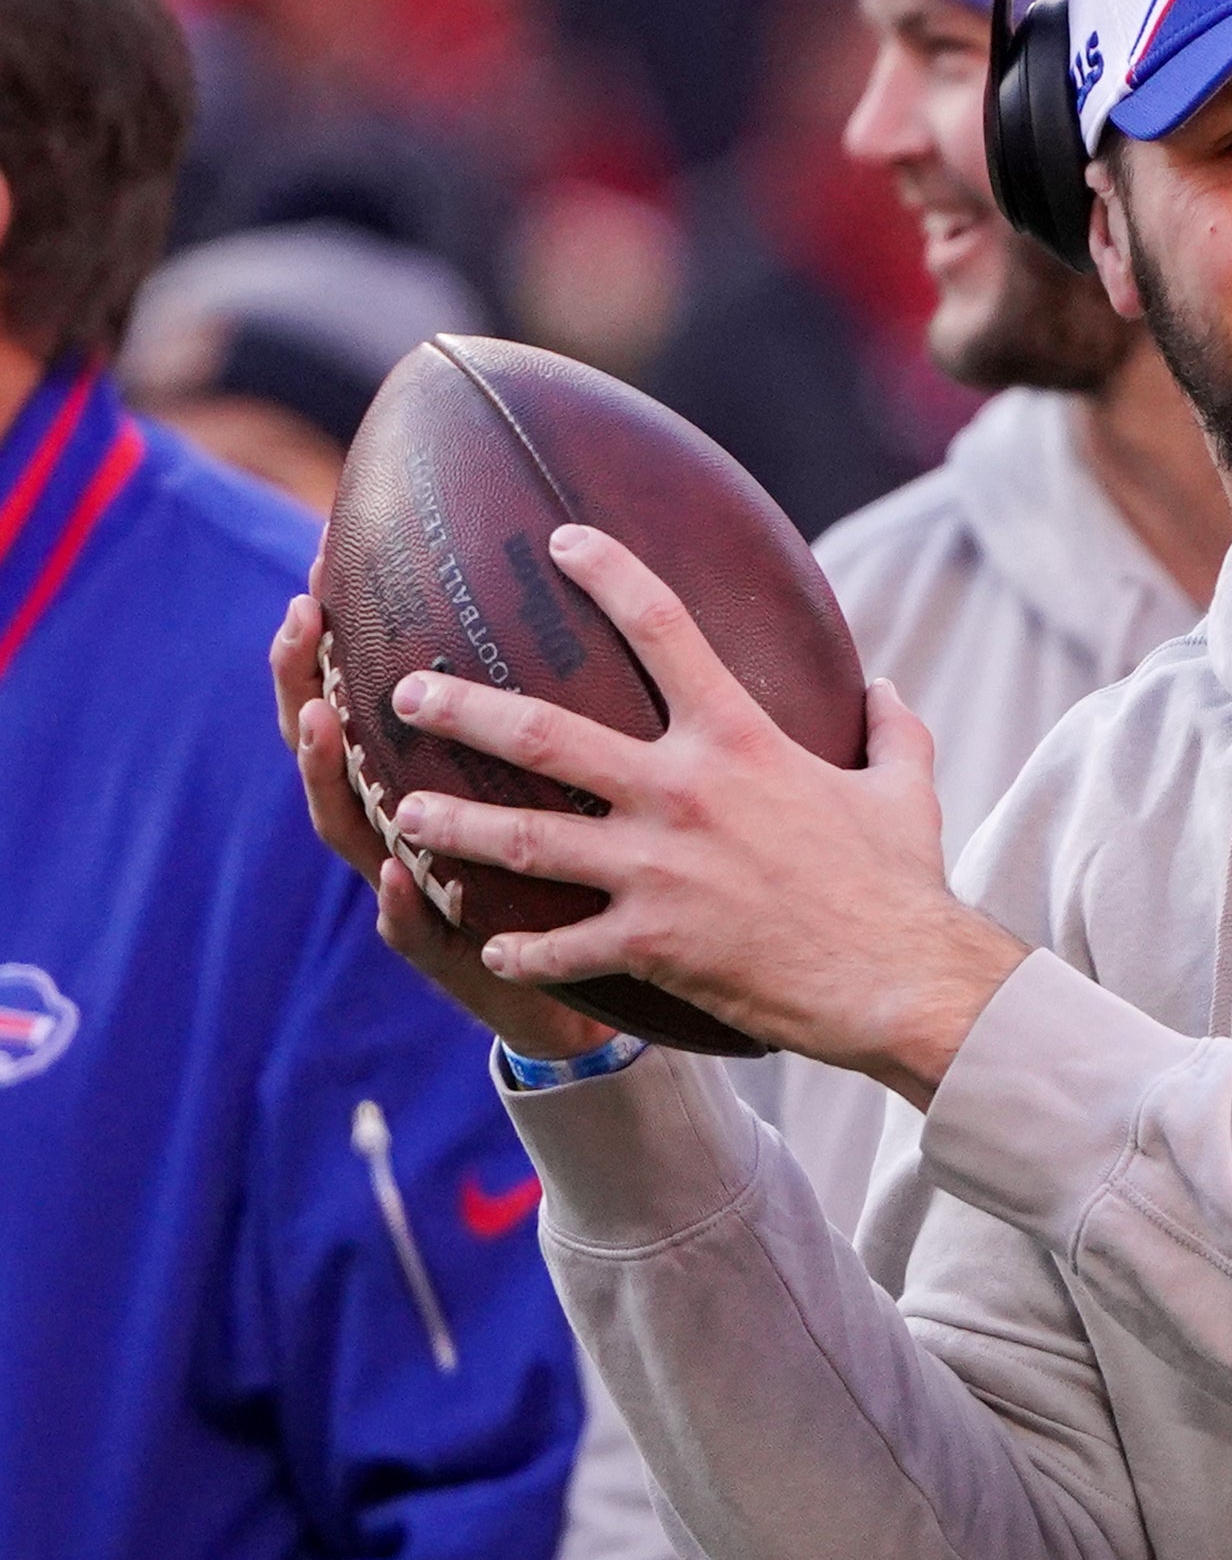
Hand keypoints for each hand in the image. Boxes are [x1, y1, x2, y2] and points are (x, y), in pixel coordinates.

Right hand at [271, 584, 613, 1060]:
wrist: (600, 1001)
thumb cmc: (584, 880)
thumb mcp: (572, 788)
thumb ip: (570, 714)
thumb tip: (591, 593)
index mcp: (432, 781)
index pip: (367, 696)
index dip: (342, 634)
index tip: (324, 558)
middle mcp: (409, 830)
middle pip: (335, 749)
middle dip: (309, 679)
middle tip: (303, 616)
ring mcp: (420, 895)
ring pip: (355, 830)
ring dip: (331, 775)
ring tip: (320, 721)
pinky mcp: (456, 963)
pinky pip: (418, 933)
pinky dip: (401, 904)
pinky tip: (396, 872)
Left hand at [365, 524, 1028, 1107]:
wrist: (897, 978)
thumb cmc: (901, 880)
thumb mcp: (906, 786)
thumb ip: (890, 728)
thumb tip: (884, 689)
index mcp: (739, 739)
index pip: (664, 628)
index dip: (608, 573)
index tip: (561, 541)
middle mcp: (682, 793)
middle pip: (545, 736)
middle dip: (464, 708)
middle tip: (406, 693)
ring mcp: (657, 871)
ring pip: (525, 840)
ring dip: (453, 827)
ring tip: (400, 814)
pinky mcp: (650, 943)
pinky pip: (560, 947)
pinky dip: (518, 950)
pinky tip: (491, 946)